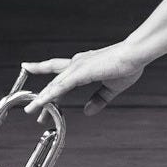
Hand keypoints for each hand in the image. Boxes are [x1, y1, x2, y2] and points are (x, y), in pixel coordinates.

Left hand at [20, 40, 146, 115]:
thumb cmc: (128, 65)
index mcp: (84, 66)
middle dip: (43, 97)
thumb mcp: (112, 87)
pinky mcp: (80, 72)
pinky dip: (49, 95)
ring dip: (41, 98)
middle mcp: (77, 64)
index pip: (61, 76)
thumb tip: (88, 111)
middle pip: (54, 83)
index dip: (50, 84)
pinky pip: (60, 87)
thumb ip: (98, 99)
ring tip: (31, 110)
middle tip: (32, 110)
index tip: (39, 90)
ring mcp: (77, 67)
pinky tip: (41, 103)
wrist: (135, 54)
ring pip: (54, 85)